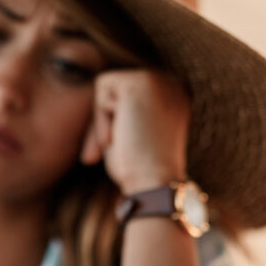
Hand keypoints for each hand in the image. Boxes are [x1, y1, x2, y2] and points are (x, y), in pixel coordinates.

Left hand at [80, 70, 190, 192]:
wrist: (153, 185)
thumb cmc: (139, 171)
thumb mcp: (130, 135)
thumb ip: (119, 113)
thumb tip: (98, 100)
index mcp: (172, 97)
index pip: (126, 97)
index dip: (110, 123)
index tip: (107, 151)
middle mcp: (171, 83)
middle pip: (115, 89)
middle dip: (101, 122)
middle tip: (93, 157)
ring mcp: (160, 79)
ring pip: (106, 87)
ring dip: (101, 121)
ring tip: (115, 145)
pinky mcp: (141, 81)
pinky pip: (102, 85)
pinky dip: (100, 116)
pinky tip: (115, 137)